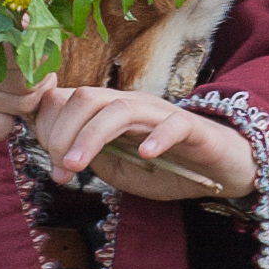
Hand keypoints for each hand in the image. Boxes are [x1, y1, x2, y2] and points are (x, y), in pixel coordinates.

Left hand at [27, 83, 257, 204]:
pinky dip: (156, 137)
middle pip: (86, 98)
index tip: (51, 164)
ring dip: (91, 136)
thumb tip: (58, 158)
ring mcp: (161, 113)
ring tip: (76, 166)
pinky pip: (173, 125)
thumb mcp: (119, 169)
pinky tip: (145, 155)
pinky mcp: (193, 128)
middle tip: (61, 170)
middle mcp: (132, 104)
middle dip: (62, 132)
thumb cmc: (166, 168)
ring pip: (119, 109)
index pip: (67, 100)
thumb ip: (92, 159)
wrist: (219, 169)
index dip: (49, 127)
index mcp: (110, 110)